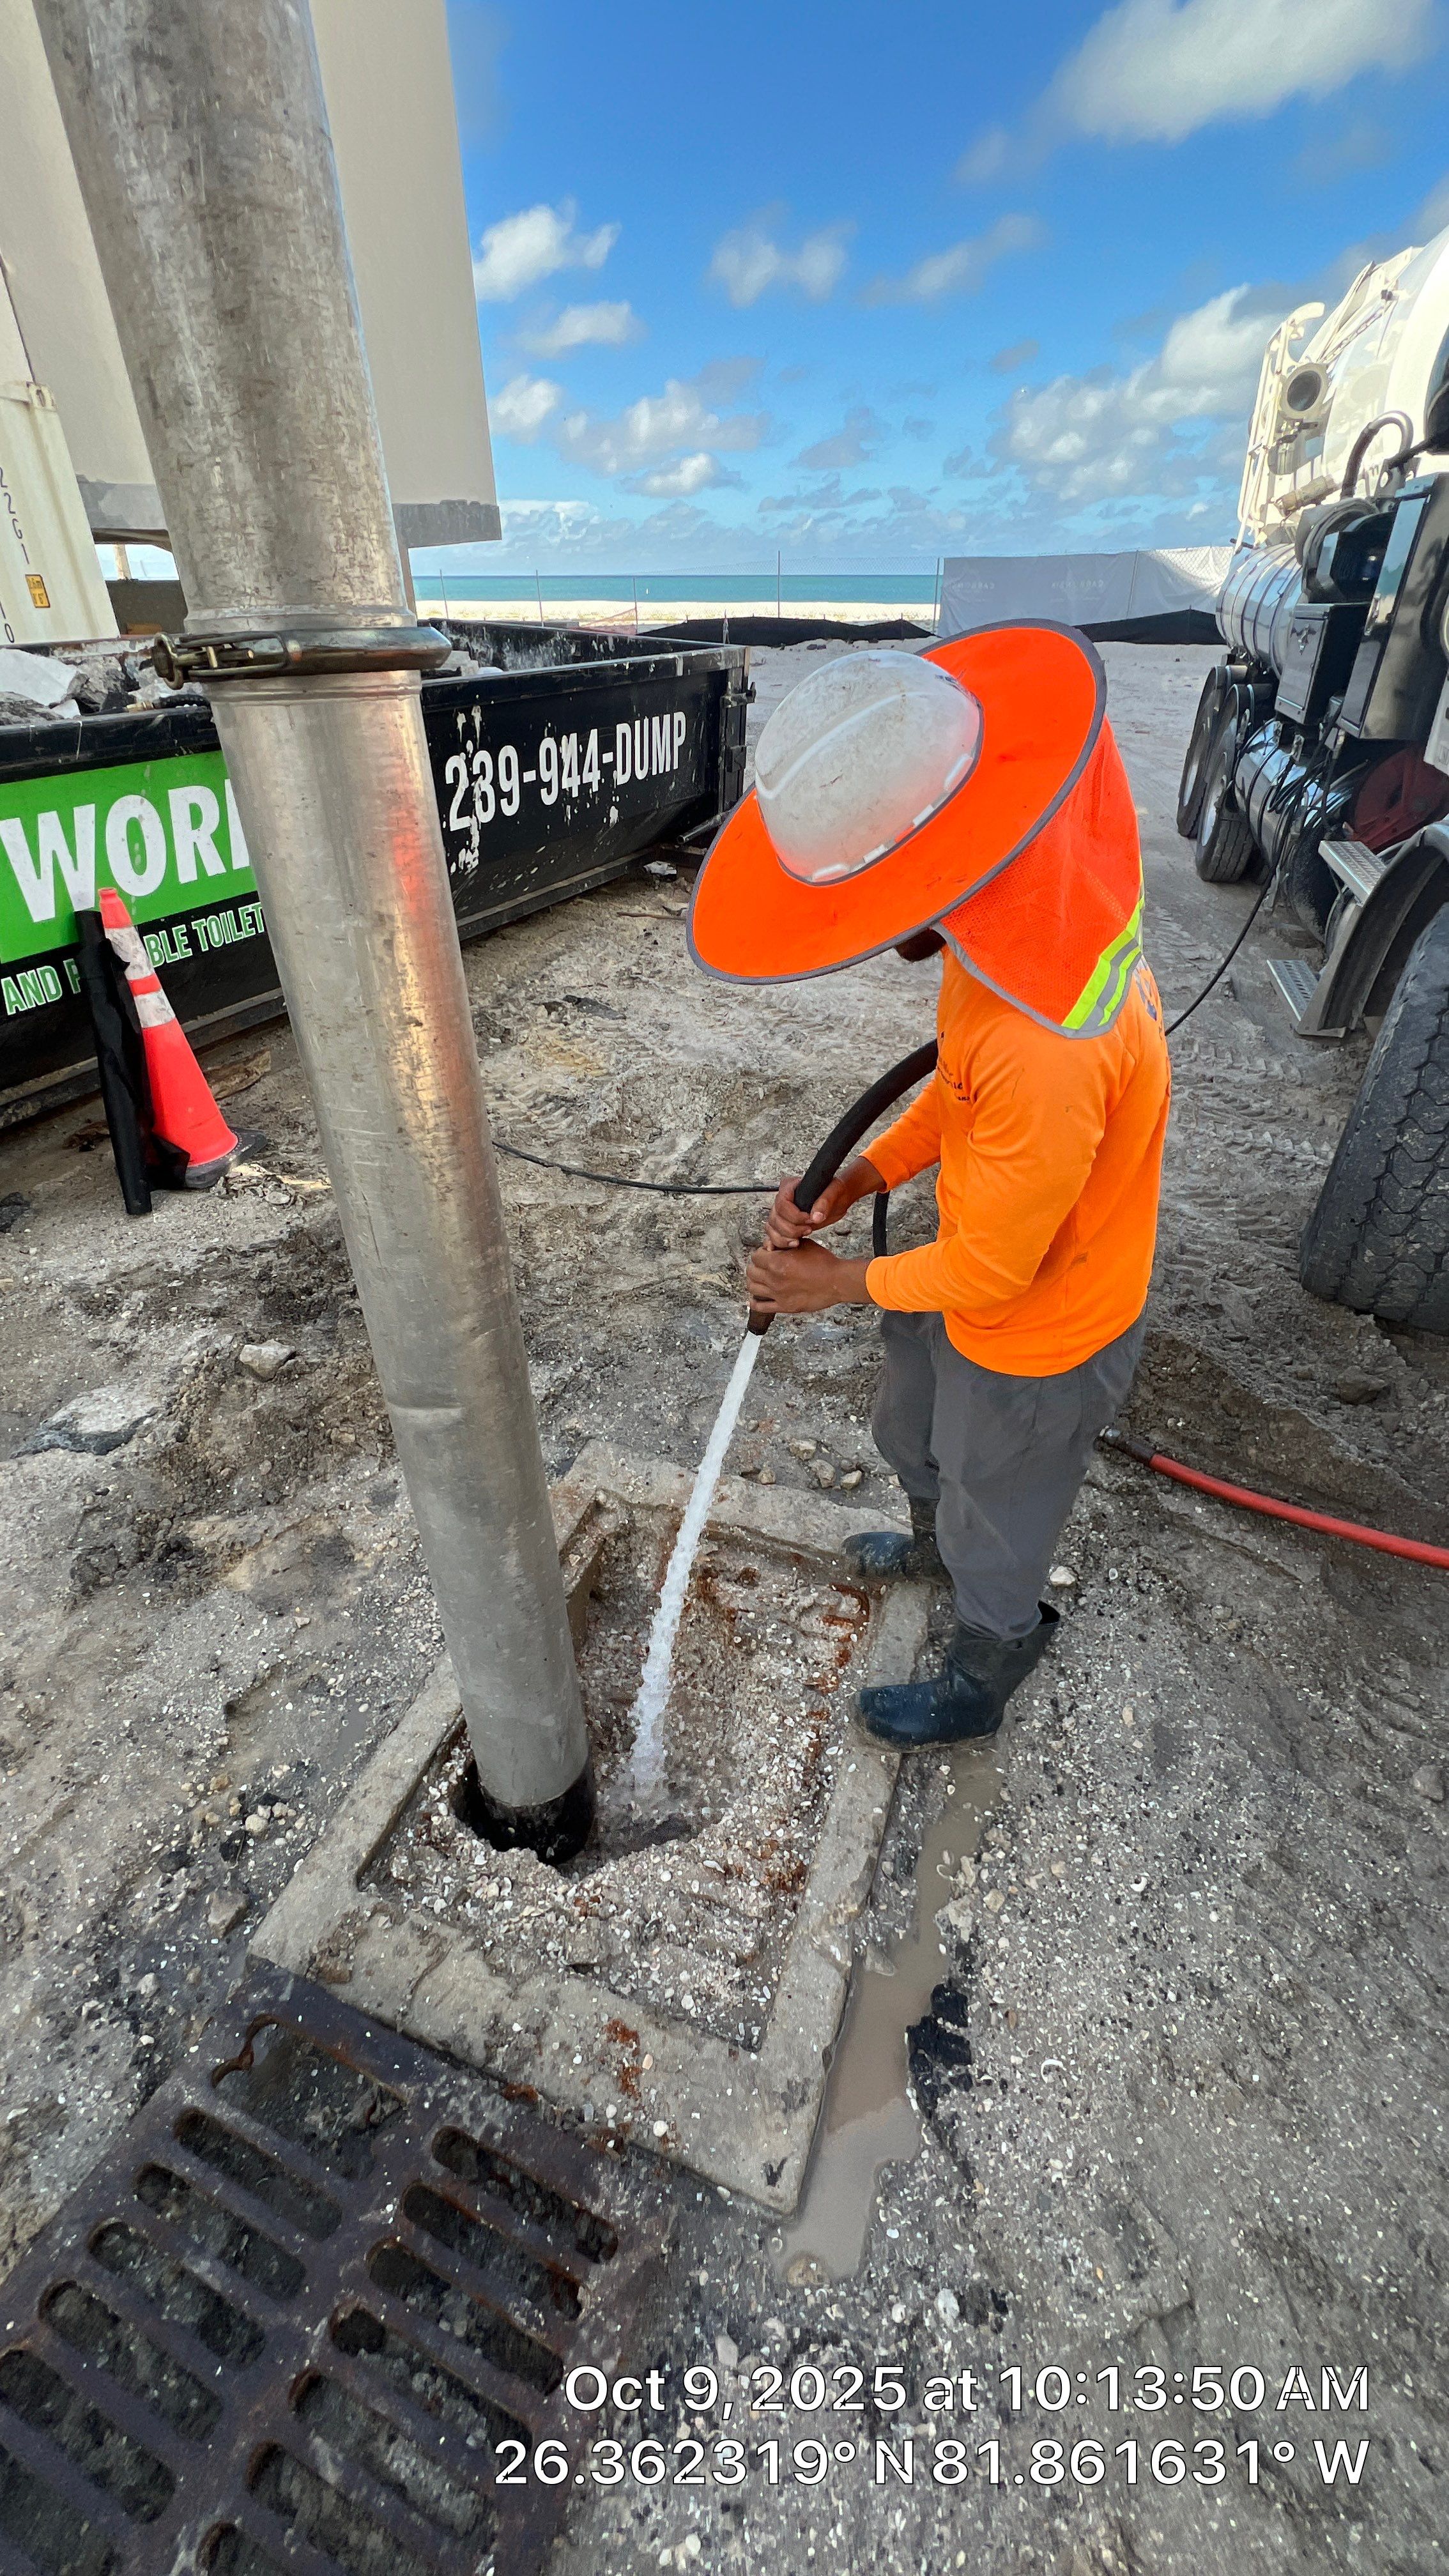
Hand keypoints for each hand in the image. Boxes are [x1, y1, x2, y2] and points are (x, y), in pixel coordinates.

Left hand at [745, 1240, 873, 1316]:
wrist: (837, 1281)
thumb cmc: (823, 1262)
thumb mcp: (804, 1245)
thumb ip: (785, 1245)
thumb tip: (773, 1246)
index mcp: (777, 1262)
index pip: (755, 1256)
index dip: (760, 1253)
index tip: (766, 1254)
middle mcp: (774, 1279)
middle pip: (751, 1271)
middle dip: (756, 1266)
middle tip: (763, 1265)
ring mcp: (778, 1294)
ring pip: (752, 1288)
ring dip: (754, 1282)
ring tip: (760, 1280)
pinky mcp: (784, 1306)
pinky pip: (761, 1307)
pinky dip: (755, 1302)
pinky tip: (756, 1298)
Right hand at [763, 1154, 884, 1249]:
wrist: (838, 1199)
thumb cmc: (835, 1191)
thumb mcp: (834, 1192)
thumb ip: (824, 1202)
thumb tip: (816, 1217)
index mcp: (790, 1186)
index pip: (781, 1203)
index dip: (794, 1216)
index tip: (810, 1220)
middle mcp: (782, 1198)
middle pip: (775, 1218)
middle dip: (790, 1229)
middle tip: (809, 1230)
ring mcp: (782, 1212)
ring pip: (772, 1228)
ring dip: (783, 1238)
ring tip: (798, 1241)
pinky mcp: (786, 1223)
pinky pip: (773, 1234)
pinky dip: (776, 1242)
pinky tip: (781, 1247)